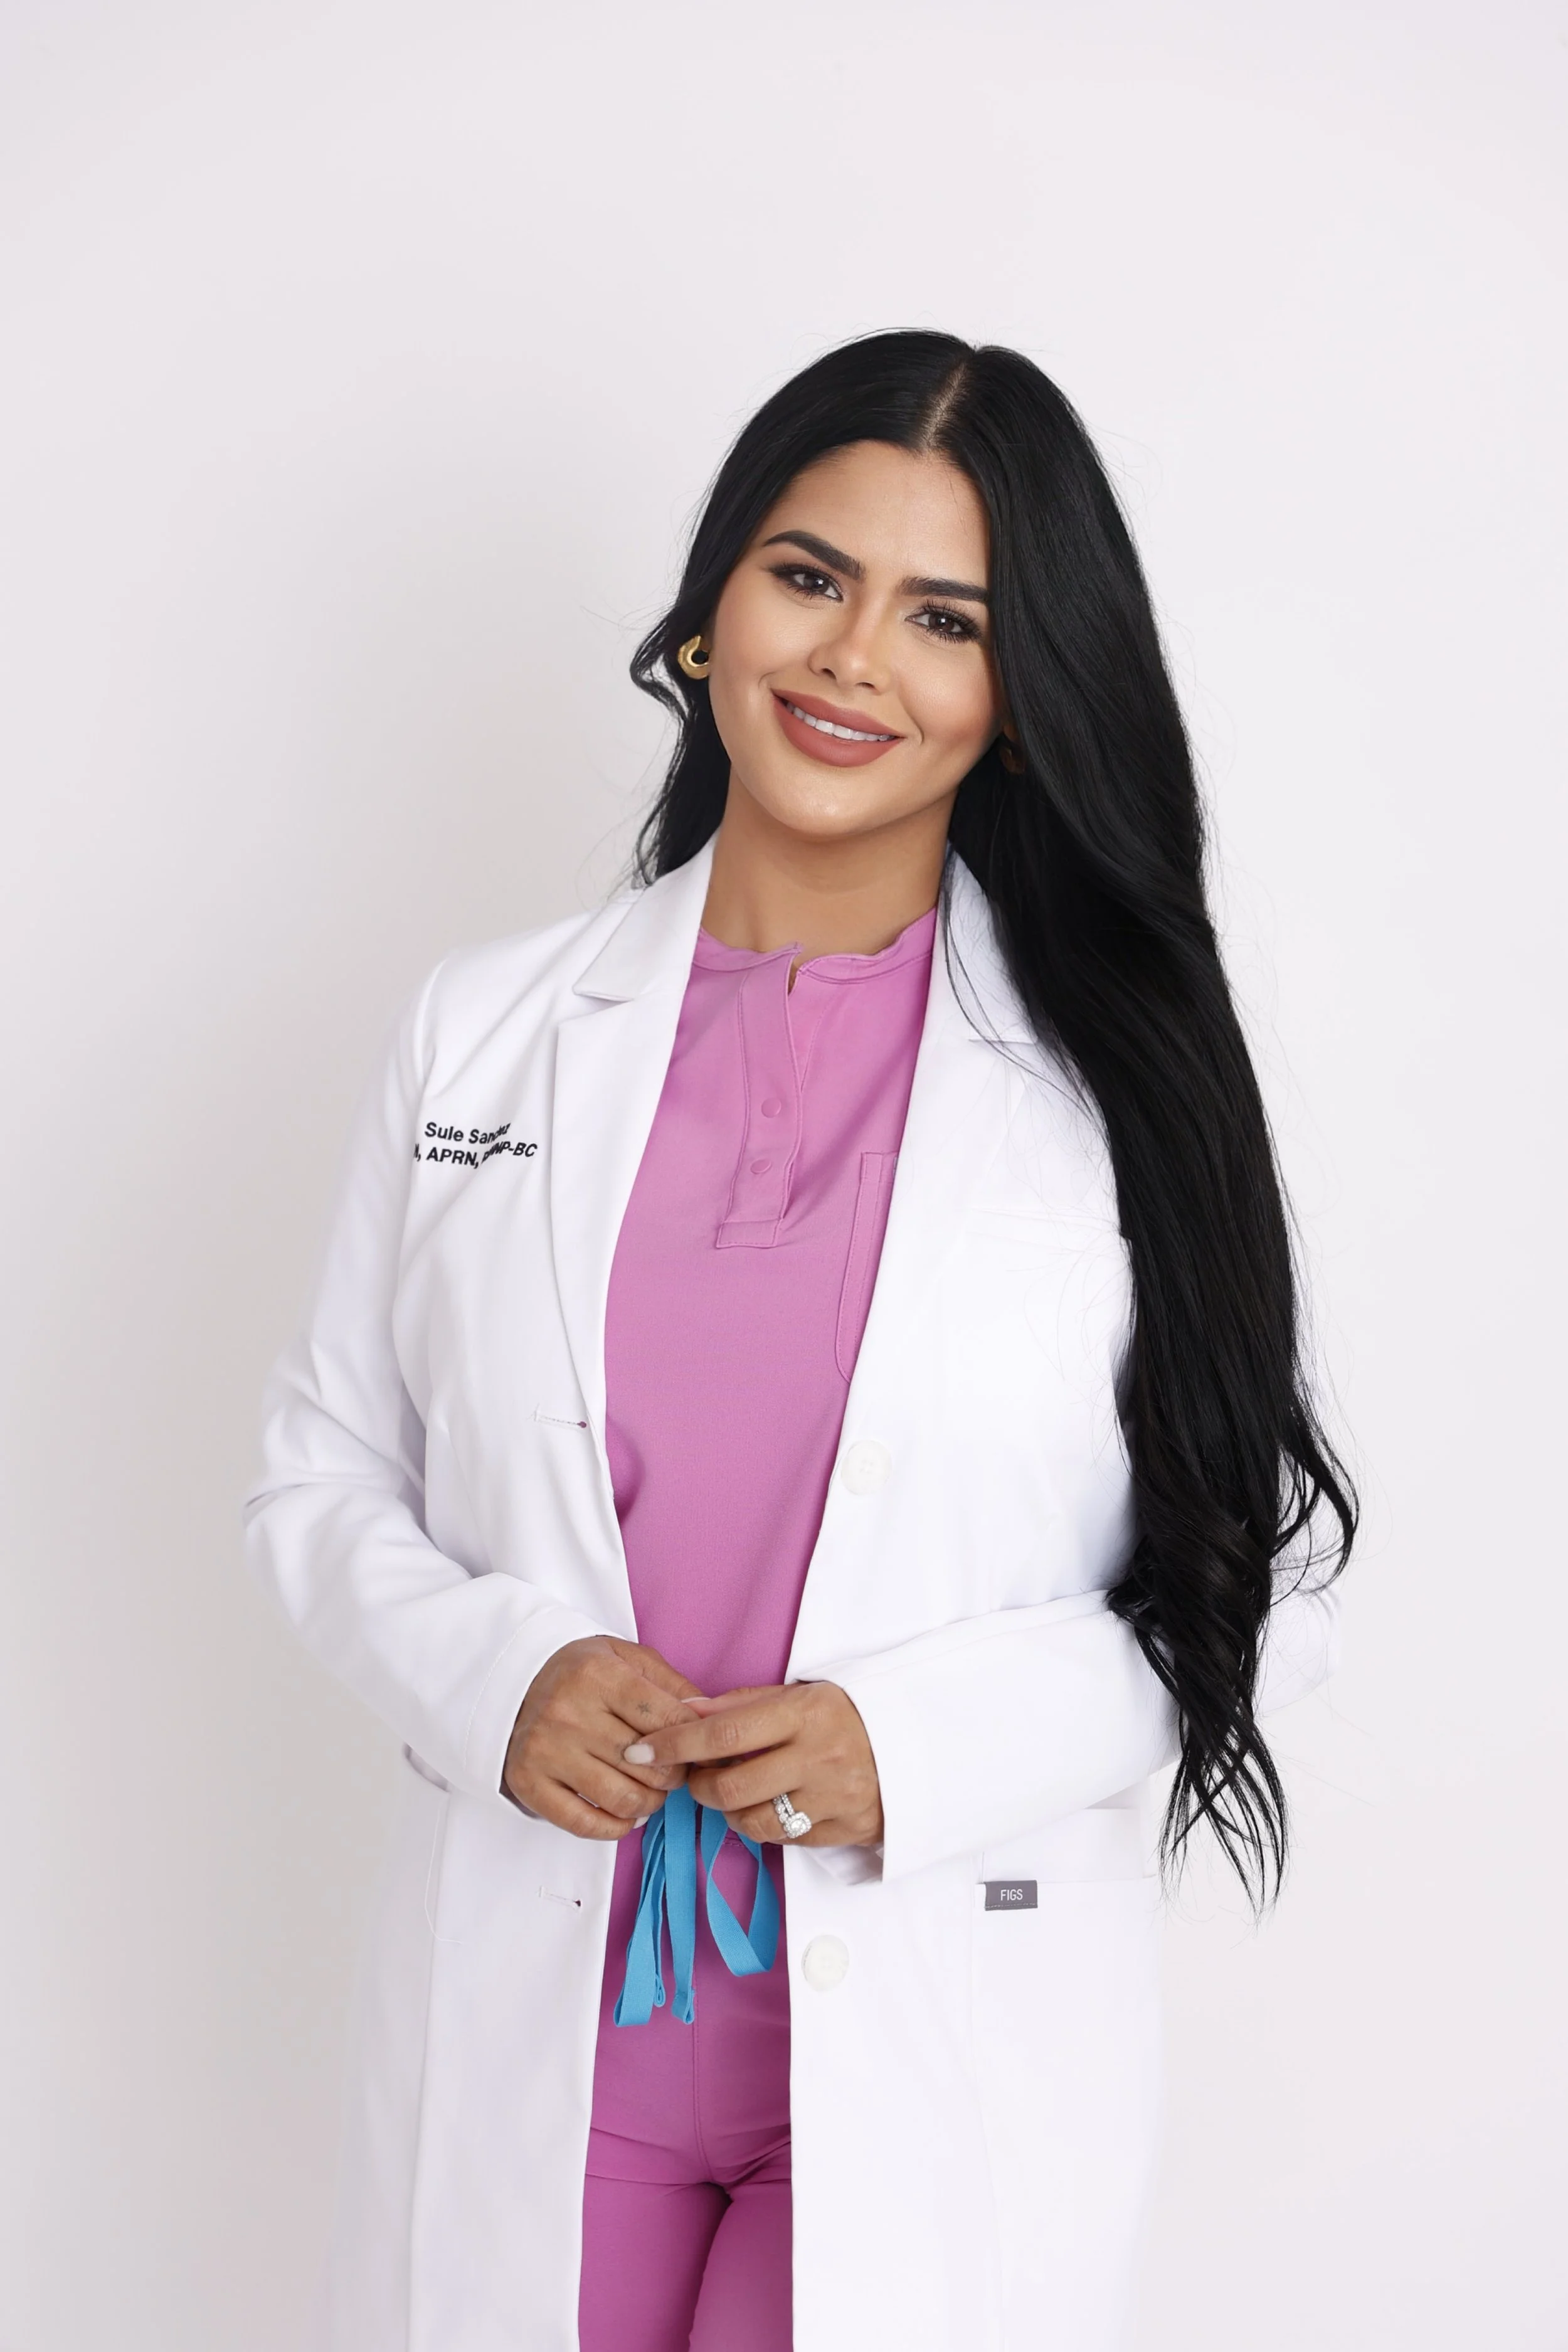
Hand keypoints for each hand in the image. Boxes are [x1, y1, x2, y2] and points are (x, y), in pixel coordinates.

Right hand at [502, 1636, 704, 1839]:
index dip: (694, 1743)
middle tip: (673, 1771)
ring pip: (623, 1800)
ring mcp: (546, 1751)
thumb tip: (709, 1723)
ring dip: (650, 1803)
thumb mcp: (631, 1659)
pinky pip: (586, 1825)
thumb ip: (674, 1687)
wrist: (518, 1682)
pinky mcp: (529, 1783)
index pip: (669, 1723)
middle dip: (674, 1776)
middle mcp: (569, 1712)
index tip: (697, 1748)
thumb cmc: (586, 1673)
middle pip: (650, 1767)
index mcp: (600, 1675)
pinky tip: (625, 1812)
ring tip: (650, 1790)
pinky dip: (617, 1827)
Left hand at [628, 1681, 882, 1848]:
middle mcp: (819, 1756)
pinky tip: (772, 1805)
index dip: (676, 1744)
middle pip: (732, 1786)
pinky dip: (766, 1826)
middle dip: (700, 1786)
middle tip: (696, 1777)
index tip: (642, 1750)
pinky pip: (786, 1840)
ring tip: (735, 1793)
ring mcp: (834, 1797)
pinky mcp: (845, 1829)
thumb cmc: (846, 1715)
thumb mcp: (800, 1694)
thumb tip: (685, 1712)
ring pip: (754, 1822)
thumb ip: (742, 1704)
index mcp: (805, 1712)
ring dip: (730, 1812)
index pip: (724, 1732)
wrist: (917, 1745)